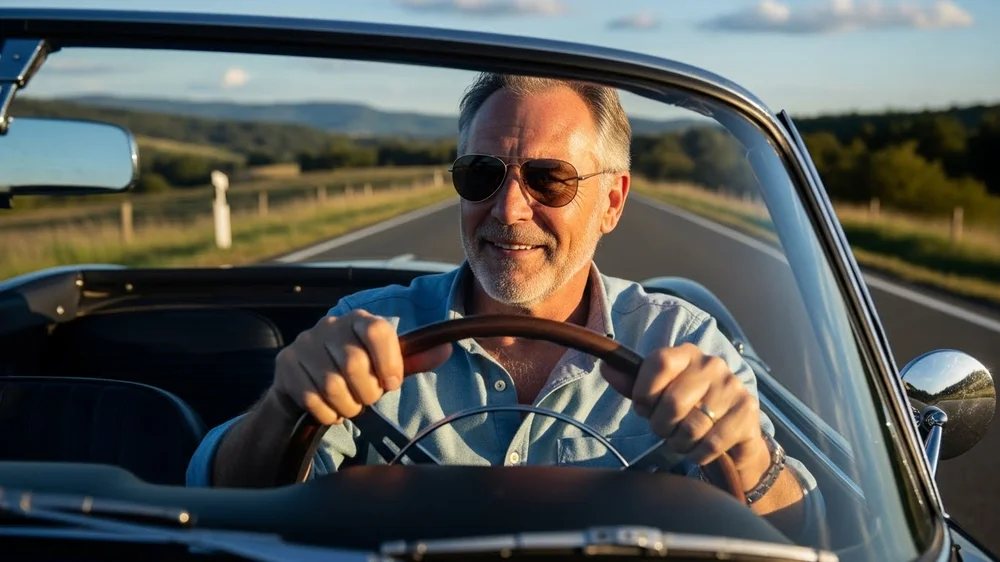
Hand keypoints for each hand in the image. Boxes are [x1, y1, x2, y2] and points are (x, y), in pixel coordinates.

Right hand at [270, 309, 451, 424]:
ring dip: (348, 406)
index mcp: (359, 320)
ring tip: (351, 404)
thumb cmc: (355, 372)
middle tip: (368, 398)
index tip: (392, 383)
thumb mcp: (385, 364)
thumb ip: (413, 359)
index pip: (378, 331)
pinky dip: (328, 413)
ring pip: (333, 386)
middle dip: (367, 392)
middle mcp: (329, 326)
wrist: (306, 381)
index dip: (389, 361)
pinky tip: (331, 409)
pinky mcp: (286, 364)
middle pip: (355, 364)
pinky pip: (312, 399)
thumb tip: (445, 349)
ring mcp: (305, 343)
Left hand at [625, 343, 770, 490]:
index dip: (644, 391)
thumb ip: (632, 384)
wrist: (733, 434)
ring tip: (681, 441)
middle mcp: (711, 364)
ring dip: (680, 443)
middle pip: (673, 401)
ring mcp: (732, 386)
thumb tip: (606, 367)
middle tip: (665, 430)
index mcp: (686, 354)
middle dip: (661, 426)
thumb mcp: (658, 395)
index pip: (659, 362)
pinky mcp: (747, 411)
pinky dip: (698, 454)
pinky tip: (698, 450)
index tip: (644, 408)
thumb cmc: (687, 411)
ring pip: (692, 426)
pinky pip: (711, 442)